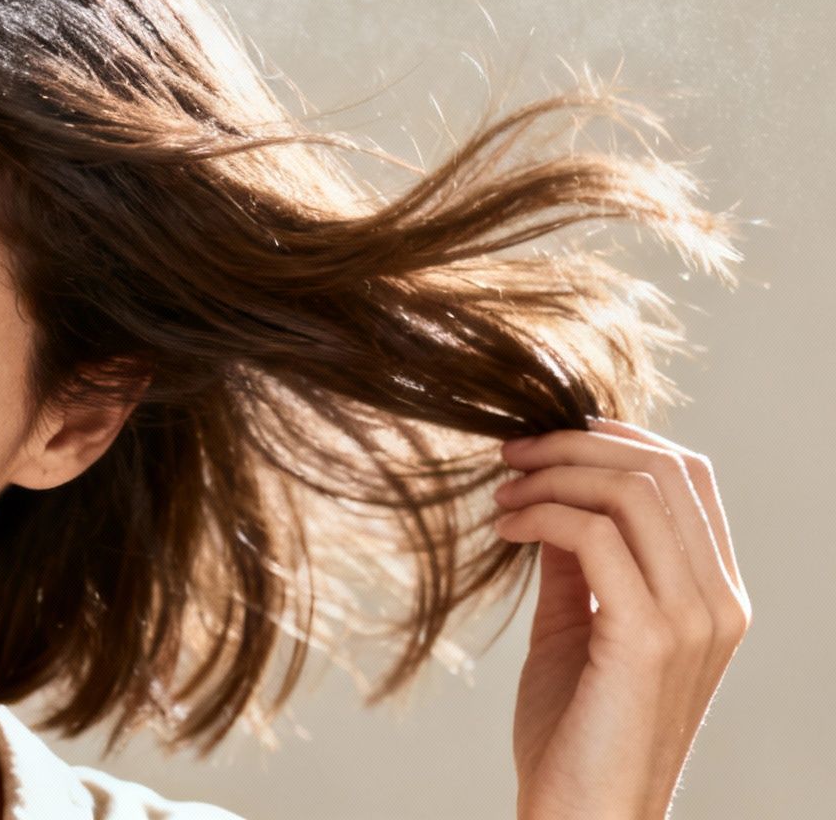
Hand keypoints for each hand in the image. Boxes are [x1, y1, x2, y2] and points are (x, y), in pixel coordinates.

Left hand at [492, 416, 751, 818]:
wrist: (581, 817)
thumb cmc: (575, 733)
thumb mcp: (577, 628)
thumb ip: (577, 564)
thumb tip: (552, 496)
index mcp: (714, 596)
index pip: (689, 477)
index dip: (618, 438)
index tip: (544, 440)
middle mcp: (719, 602)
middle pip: (664, 468)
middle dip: (575, 445)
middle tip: (509, 454)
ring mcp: (693, 620)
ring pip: (633, 490)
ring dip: (553, 475)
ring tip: (500, 495)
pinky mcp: (648, 638)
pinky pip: (594, 535)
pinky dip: (540, 515)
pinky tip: (503, 529)